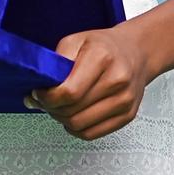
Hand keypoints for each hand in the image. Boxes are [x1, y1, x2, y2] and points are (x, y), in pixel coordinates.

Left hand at [29, 25, 150, 140]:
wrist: (135, 52)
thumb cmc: (103, 46)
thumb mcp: (75, 40)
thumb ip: (57, 62)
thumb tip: (40, 87)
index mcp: (101, 58)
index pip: (70, 92)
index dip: (48, 97)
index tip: (39, 93)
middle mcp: (117, 81)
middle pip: (73, 111)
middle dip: (51, 108)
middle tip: (44, 100)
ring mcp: (124, 101)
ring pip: (80, 126)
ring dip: (62, 119)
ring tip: (57, 107)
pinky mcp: (127, 116)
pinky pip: (92, 134)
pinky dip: (76, 129)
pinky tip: (71, 115)